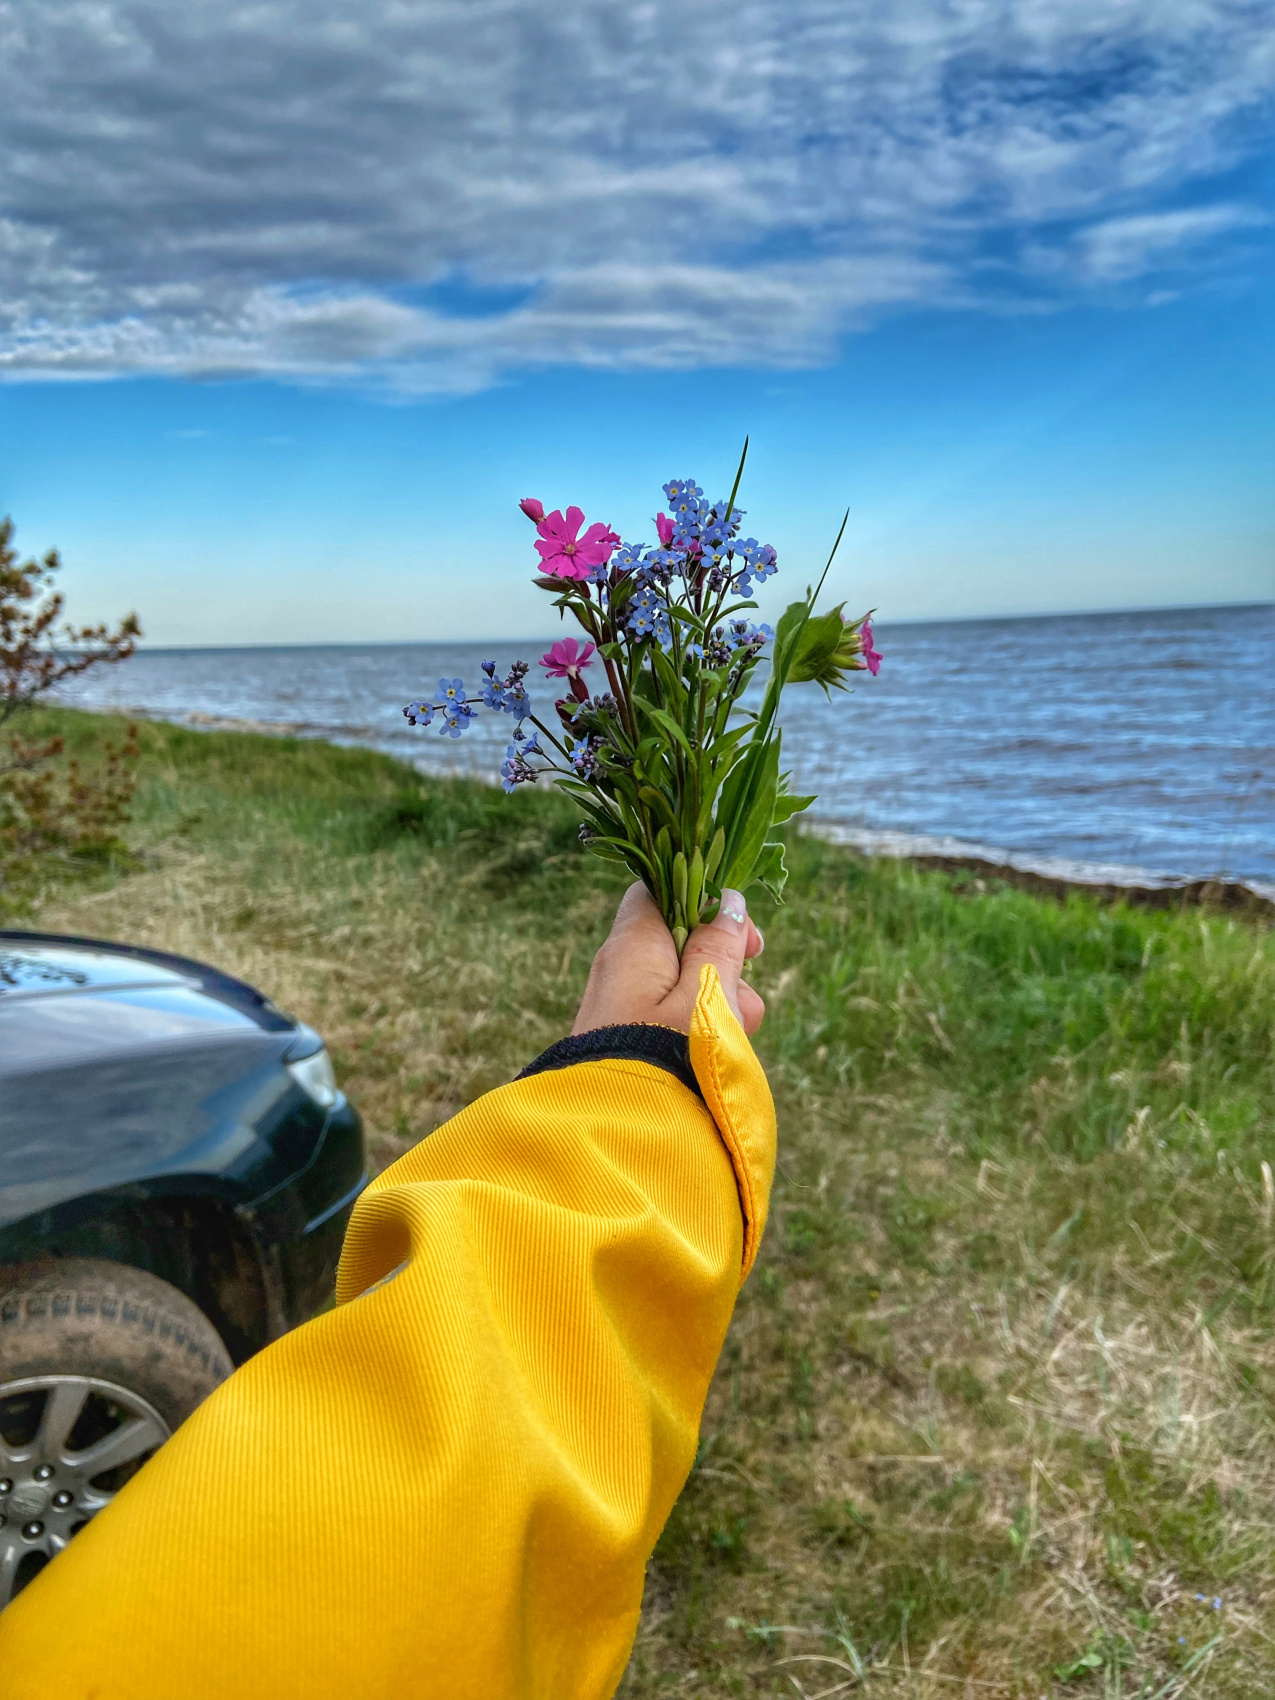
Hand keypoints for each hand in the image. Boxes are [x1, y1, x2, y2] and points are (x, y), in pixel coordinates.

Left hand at [572, 883, 765, 1038]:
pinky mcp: (627, 1040)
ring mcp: (621, 1007)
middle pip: (679, 940)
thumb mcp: (706, 993)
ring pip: (681, 983)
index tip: (738, 929)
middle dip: (722, 960)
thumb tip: (726, 899)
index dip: (703, 898)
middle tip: (746, 983)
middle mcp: (619, 968)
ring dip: (718, 1000)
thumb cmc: (670, 1054)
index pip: (658, 890)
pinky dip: (699, 1027)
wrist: (624, 1134)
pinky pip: (669, 1017)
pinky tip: (719, 1053)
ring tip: (737, 1032)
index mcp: (633, 944)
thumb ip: (719, 944)